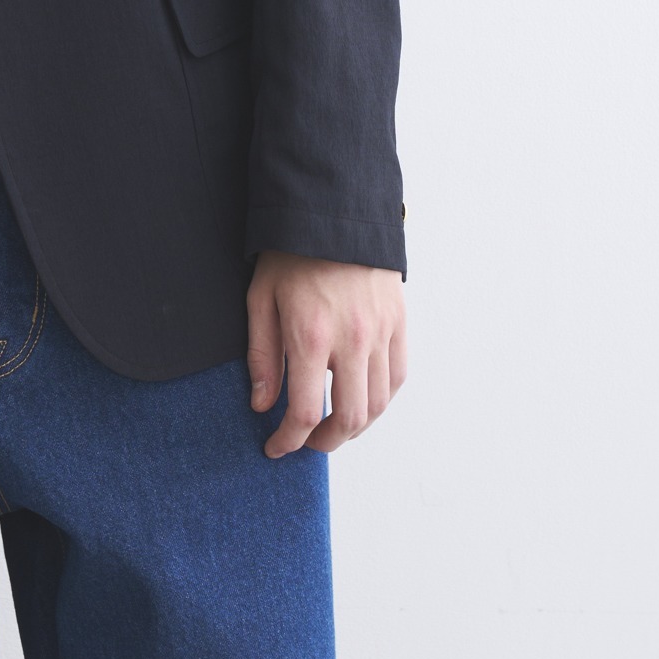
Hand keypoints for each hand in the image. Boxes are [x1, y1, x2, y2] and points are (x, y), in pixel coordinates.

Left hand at [246, 253, 406, 457]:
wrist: (335, 211)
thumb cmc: (290, 254)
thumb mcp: (260, 298)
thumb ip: (261, 356)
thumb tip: (262, 405)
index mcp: (310, 336)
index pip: (305, 413)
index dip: (288, 440)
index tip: (275, 447)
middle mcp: (351, 340)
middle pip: (349, 418)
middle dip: (324, 442)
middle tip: (306, 441)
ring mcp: (380, 332)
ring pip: (378, 404)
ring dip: (356, 426)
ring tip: (334, 426)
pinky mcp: (398, 322)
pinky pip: (397, 377)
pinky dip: (382, 399)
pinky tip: (363, 399)